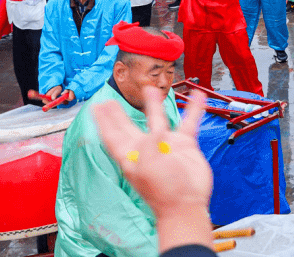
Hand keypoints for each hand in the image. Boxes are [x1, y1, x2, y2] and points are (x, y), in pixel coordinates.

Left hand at [92, 87, 212, 252]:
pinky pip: (188, 122)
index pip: (112, 135)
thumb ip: (149, 145)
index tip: (96, 107)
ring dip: (154, 104)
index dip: (104, 122)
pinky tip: (198, 95)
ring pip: (158, 119)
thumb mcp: (148, 168)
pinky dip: (194, 109)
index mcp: (130, 156)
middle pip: (128, 127)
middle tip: (109, 100)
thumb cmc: (163, 192)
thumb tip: (156, 132)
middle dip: (118, 115)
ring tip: (151, 89)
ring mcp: (165, 145)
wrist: (187, 204)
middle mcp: (145, 148)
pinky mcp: (184, 145)